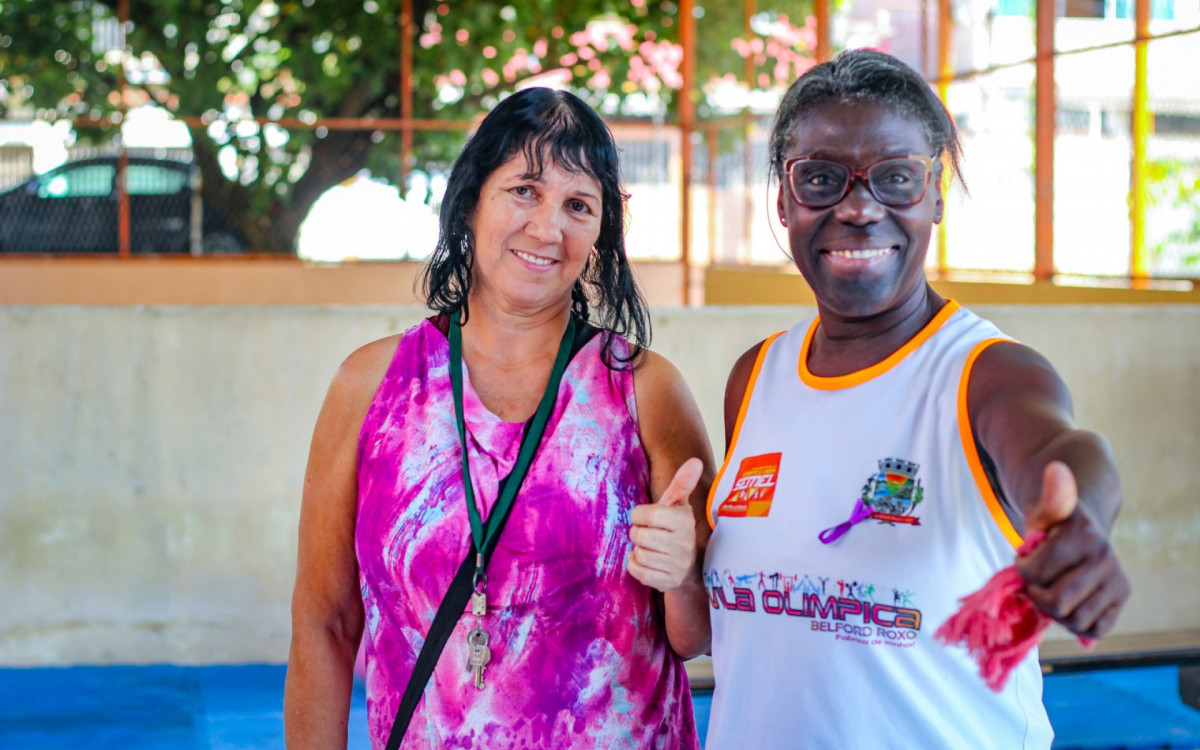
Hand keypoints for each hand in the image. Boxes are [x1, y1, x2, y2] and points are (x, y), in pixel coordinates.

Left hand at [627, 457, 702, 591]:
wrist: (689, 564)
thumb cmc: (675, 527)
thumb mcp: (678, 504)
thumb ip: (682, 482)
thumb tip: (696, 460)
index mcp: (685, 521)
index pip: (651, 515)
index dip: (639, 515)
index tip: (644, 516)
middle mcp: (684, 544)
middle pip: (641, 536)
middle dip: (638, 533)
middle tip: (647, 533)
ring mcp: (678, 565)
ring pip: (640, 554)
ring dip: (637, 550)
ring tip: (648, 546)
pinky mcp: (668, 582)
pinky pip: (639, 572)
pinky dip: (636, 565)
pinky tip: (646, 560)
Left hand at [1016, 461, 1129, 638]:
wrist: (1084, 524)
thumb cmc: (1053, 523)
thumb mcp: (1042, 512)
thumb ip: (1047, 498)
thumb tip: (1056, 469)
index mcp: (1083, 534)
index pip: (1034, 573)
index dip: (1022, 569)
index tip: (1025, 558)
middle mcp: (1106, 557)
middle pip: (1056, 602)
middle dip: (1037, 595)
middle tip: (1036, 581)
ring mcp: (1117, 578)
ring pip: (1074, 620)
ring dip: (1054, 612)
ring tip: (1050, 592)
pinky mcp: (1122, 596)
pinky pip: (1095, 629)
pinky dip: (1076, 625)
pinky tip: (1068, 605)